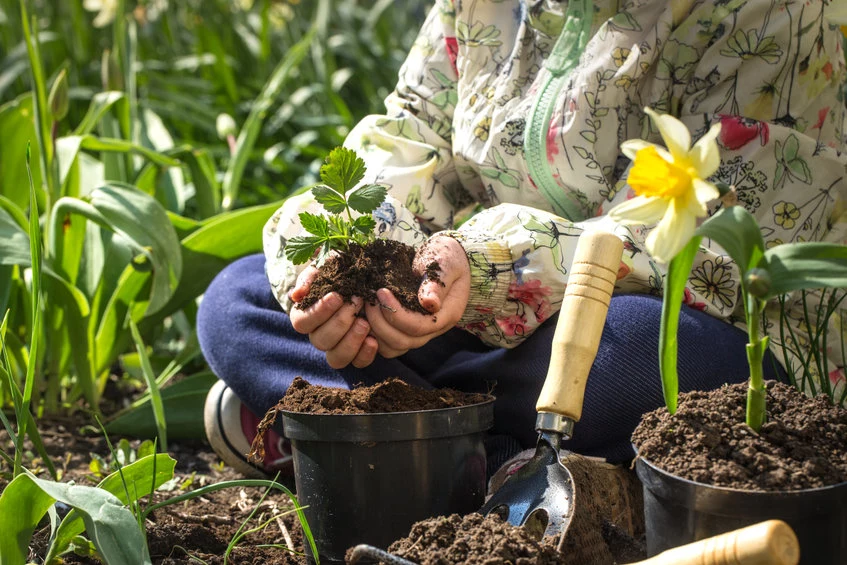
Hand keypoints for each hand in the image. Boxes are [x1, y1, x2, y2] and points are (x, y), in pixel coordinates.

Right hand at [288, 266, 378, 368]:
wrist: (367, 278)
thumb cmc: (342, 272)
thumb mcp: (326, 267)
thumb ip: (309, 278)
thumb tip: (296, 295)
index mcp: (306, 316)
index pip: (302, 323)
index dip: (318, 312)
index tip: (337, 296)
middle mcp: (319, 335)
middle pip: (320, 341)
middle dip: (340, 322)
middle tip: (357, 301)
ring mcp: (337, 347)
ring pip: (336, 358)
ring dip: (351, 341)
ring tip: (365, 323)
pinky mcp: (357, 353)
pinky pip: (357, 363)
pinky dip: (365, 354)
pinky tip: (373, 339)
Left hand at [364, 235, 470, 357]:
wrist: (448, 257)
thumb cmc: (447, 256)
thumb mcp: (446, 263)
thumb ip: (437, 283)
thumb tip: (430, 303)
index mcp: (448, 313)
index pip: (420, 326)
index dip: (396, 313)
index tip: (381, 292)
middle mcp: (435, 328)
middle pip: (405, 341)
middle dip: (381, 323)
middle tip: (369, 300)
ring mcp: (422, 332)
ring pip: (394, 347)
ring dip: (376, 331)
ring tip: (367, 307)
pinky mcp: (408, 329)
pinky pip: (389, 343)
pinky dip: (375, 335)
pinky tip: (367, 315)